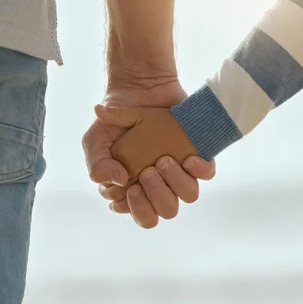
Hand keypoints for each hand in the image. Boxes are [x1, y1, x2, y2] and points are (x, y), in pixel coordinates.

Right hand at [82, 80, 214, 227]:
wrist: (138, 88)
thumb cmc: (115, 119)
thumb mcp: (95, 140)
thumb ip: (98, 165)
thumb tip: (120, 181)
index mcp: (137, 189)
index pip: (142, 215)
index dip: (138, 206)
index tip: (131, 184)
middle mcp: (161, 184)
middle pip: (166, 211)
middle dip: (157, 196)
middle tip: (147, 172)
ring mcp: (181, 170)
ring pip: (188, 195)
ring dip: (175, 182)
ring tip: (163, 160)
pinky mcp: (198, 155)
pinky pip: (206, 174)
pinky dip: (199, 169)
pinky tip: (188, 158)